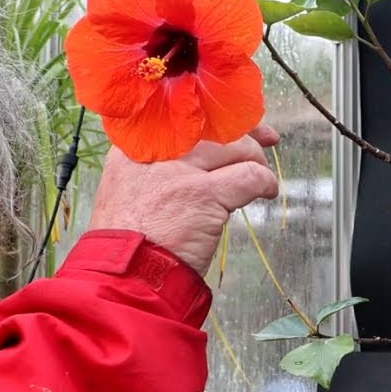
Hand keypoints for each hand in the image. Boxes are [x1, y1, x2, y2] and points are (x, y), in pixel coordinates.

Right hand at [88, 124, 279, 276]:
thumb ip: (153, 166)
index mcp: (134, 146)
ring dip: (256, 162)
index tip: (236, 125)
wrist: (124, 276)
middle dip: (246, 134)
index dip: (217, 117)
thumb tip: (197, 156)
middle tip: (265, 143)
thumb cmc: (127, 241)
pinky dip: (265, 183)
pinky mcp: (204, 194)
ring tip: (261, 180)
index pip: (184, 115)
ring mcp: (180, 171)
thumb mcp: (125, 189)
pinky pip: (250, 176)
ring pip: (236, 147)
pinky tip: (266, 193)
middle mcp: (156, 150)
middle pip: (214, 127)